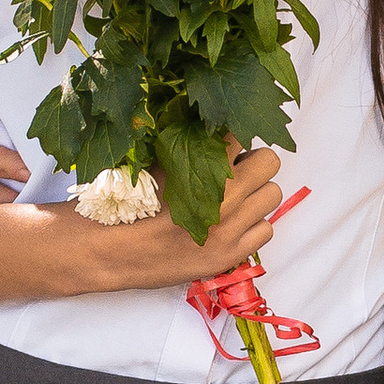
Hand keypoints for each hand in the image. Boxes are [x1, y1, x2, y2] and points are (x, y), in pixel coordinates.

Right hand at [62, 145, 287, 290]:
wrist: (112, 252)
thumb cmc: (127, 206)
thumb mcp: (155, 164)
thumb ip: (185, 147)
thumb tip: (210, 129)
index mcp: (202, 169)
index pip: (240, 134)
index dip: (232, 136)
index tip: (224, 142)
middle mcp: (224, 197)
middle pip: (269, 161)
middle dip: (254, 161)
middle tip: (236, 169)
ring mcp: (231, 228)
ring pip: (272, 195)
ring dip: (257, 193)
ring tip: (235, 198)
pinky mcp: (231, 254)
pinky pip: (266, 230)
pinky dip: (253, 225)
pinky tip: (232, 224)